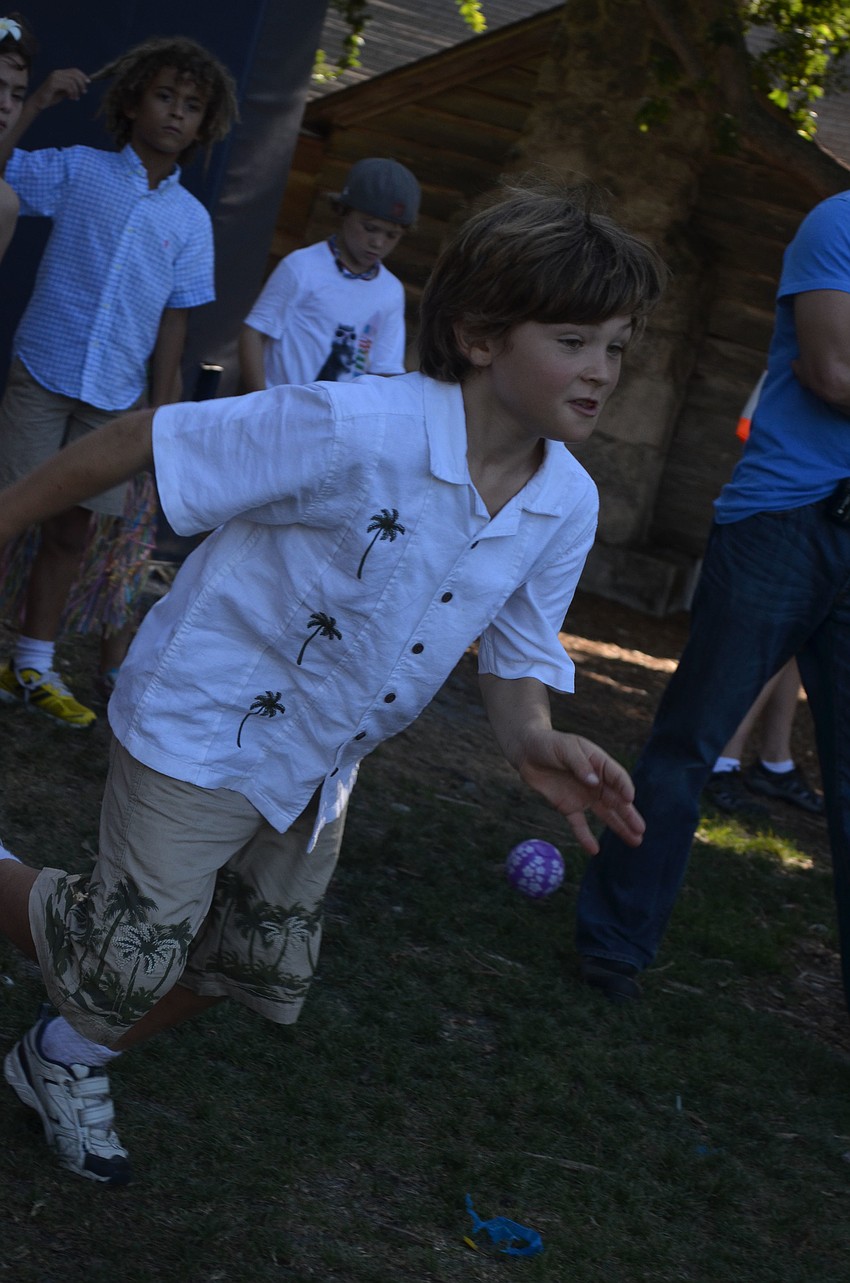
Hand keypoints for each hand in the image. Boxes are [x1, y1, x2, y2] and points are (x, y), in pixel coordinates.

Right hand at [29, 68, 88, 112]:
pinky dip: (72, 93)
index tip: (88, 82)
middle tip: (84, 92)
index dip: (82, 75)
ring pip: (72, 82)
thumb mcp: (64, 91)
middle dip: (81, 84)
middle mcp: (57, 73)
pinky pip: (67, 86)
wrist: (39, 102)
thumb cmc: (51, 97)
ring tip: (75, 98)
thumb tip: (82, 85)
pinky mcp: (52, 83)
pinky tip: (71, 98)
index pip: (74, 70)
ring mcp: (54, 77)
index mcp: (59, 73)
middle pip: (74, 75)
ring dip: (76, 91)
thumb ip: (71, 87)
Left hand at [514, 729, 644, 854]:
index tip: (629, 798)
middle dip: (629, 814)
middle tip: (641, 829)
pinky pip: (579, 824)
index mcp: (599, 763)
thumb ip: (580, 764)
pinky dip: (585, 837)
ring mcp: (584, 795)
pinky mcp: (568, 807)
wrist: (526, 751)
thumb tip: (595, 782)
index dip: (624, 787)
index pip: (617, 776)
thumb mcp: (566, 748)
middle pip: (616, 800)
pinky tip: (594, 850)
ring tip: (635, 840)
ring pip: (605, 814)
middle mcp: (596, 781)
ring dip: (618, 827)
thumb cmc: (549, 744)